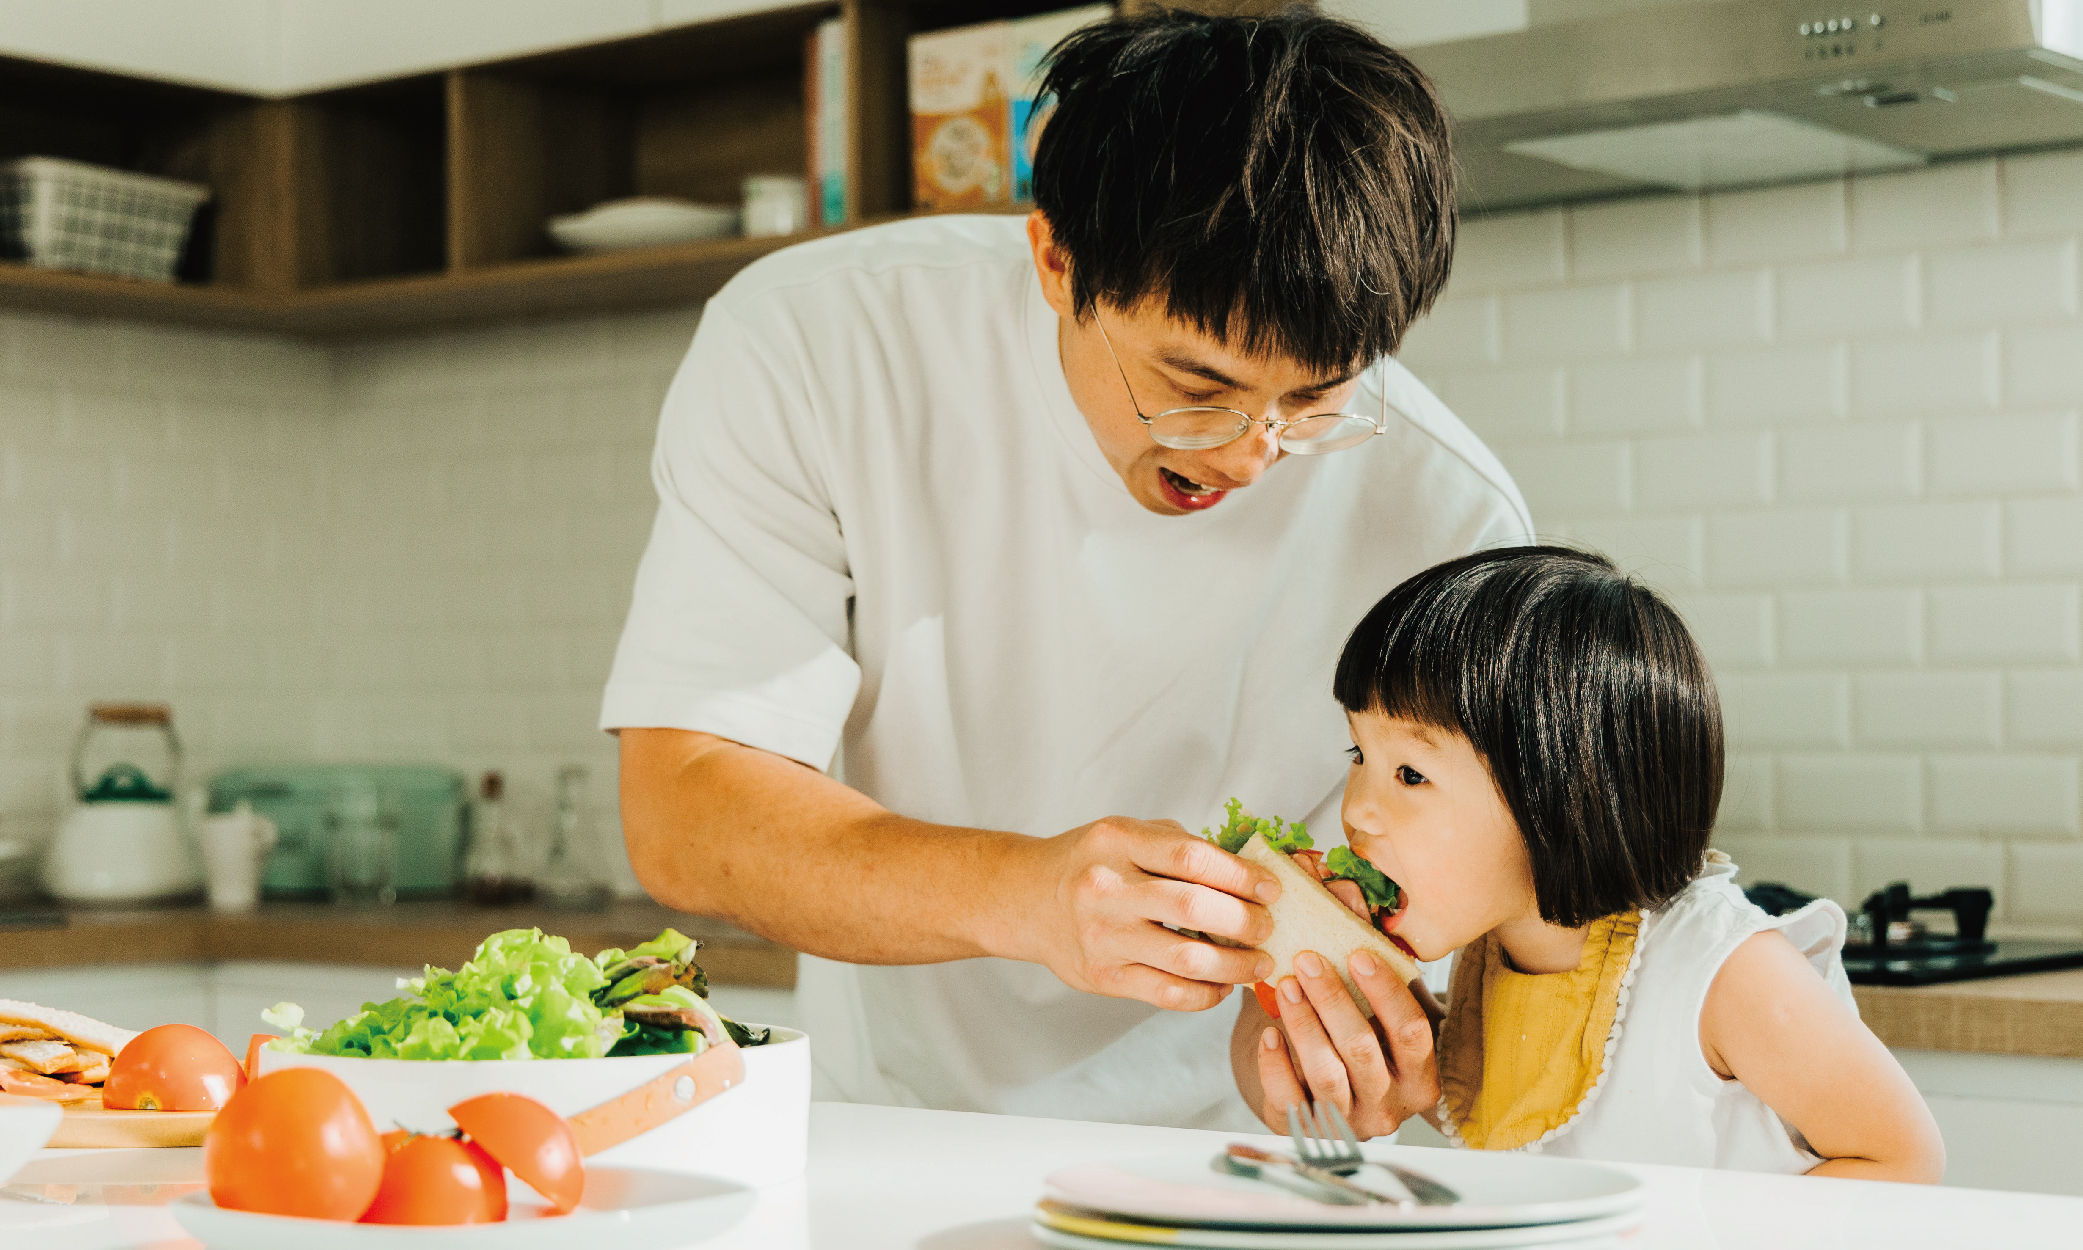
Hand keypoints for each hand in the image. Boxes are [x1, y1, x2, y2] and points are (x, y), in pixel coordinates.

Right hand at [1013, 815, 1279, 1011]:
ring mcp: (1102, 936)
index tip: (1271, 889)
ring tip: (1258, 962)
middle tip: (1268, 926)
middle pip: (1194, 907)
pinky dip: (1206, 994)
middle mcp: (1106, 888)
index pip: (1192, 857)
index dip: (1241, 875)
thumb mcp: (1128, 834)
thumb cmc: (1092, 862)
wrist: (1028, 899)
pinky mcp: (1103, 977)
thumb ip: (1182, 846)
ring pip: (1186, 958)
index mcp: (1117, 841)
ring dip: (1236, 965)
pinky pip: (1168, 994)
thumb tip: (1253, 871)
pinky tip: (1223, 985)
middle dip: (1246, 920)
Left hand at [1254, 948, 1440, 1138]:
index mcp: (1420, 1077)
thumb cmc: (1360, 1042)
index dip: (1386, 991)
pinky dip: (1276, 1066)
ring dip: (1304, 1024)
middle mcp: (1391, 1108)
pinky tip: (1268, 1034)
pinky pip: (1290, 1099)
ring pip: (1326, 1073)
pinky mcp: (1309, 1131)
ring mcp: (1351, 1124)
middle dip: (1333, 1000)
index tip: (1357, 954)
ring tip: (1285, 985)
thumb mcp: (1376, 1010)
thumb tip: (1347, 893)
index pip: (1412, 1031)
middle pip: (1363, 1049)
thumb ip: (1367, 956)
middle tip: (1306, 960)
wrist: (1324, 1097)